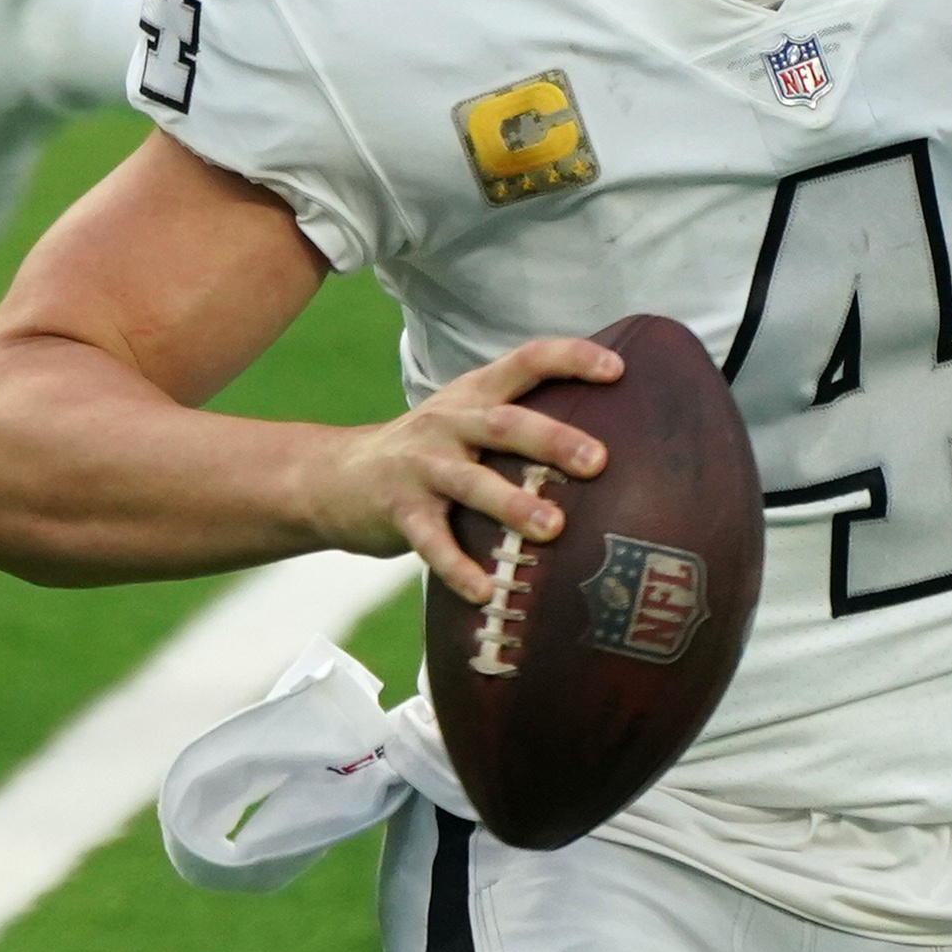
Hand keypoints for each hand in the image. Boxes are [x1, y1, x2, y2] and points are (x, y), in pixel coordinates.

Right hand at [308, 335, 620, 602]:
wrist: (333, 478)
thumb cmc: (427, 452)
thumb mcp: (465, 418)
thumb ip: (518, 420)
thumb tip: (606, 440)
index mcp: (474, 394)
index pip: (526, 361)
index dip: (571, 359)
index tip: (618, 370)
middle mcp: (449, 422)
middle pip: (504, 423)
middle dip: (552, 440)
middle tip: (597, 461)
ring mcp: (421, 467)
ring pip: (471, 482)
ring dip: (513, 505)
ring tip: (553, 528)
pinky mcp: (399, 512)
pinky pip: (432, 542)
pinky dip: (458, 568)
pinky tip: (486, 592)